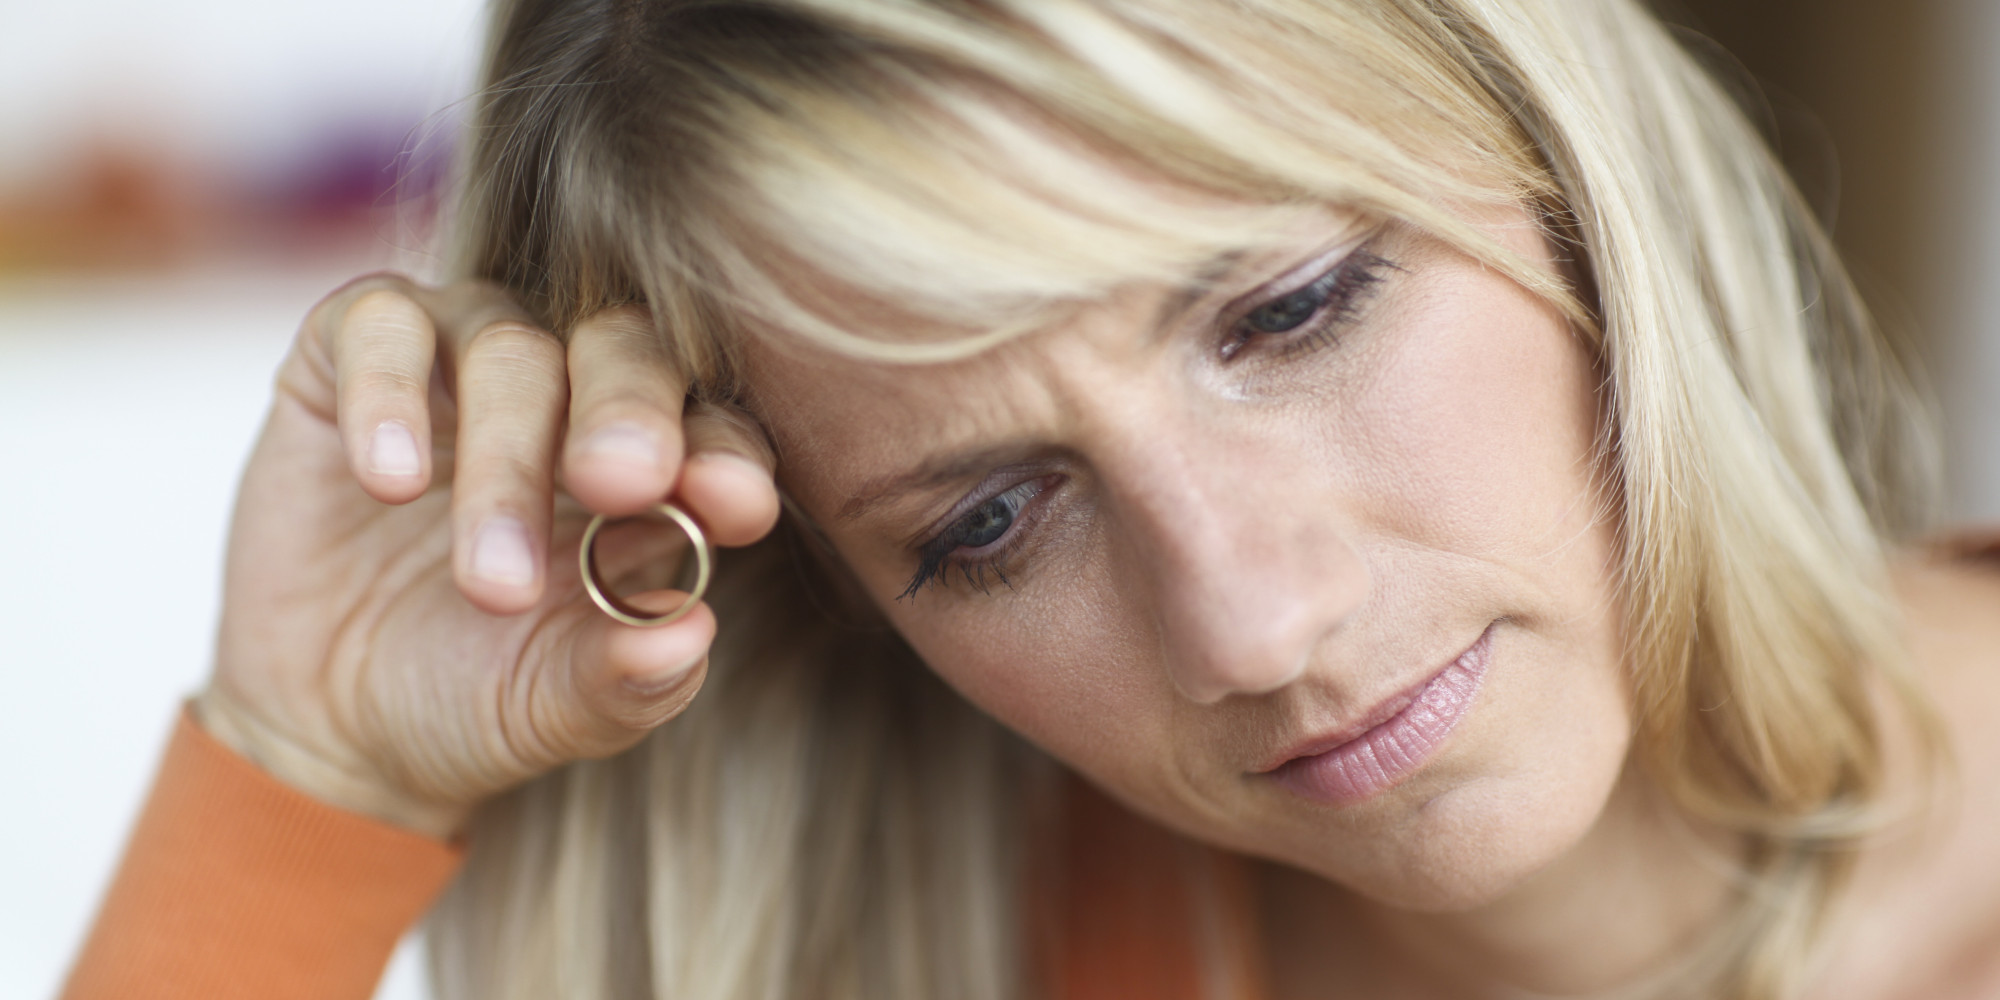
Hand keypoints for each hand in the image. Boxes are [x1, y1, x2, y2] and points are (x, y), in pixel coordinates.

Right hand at [194, 275, 779, 838]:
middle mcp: (571, 393)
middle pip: (624, 349)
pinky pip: (380, 324)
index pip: (716, 430)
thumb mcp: (554, 711)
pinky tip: (389, 483)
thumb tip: (691, 636)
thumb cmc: (473, 698)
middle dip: (629, 413)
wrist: (328, 724)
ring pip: (509, 346)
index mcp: (657, 472)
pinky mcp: (350, 353)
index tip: (736, 504)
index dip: (730, 457)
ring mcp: (463, 362)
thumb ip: (626, 680)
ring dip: (505, 459)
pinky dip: (388, 393)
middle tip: (621, 482)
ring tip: (490, 580)